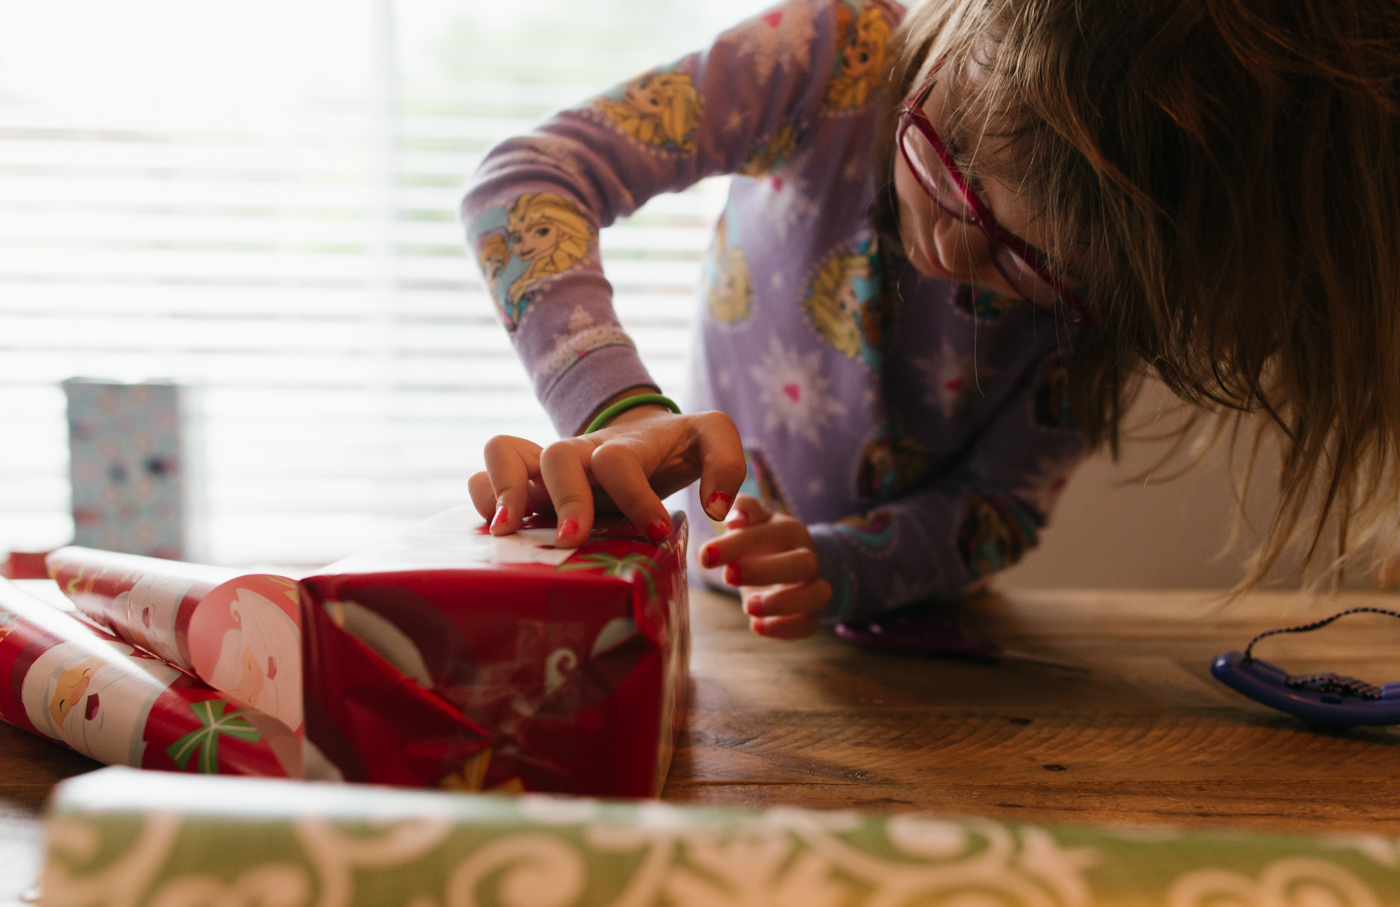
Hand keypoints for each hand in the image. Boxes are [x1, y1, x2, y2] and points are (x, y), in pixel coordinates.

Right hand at [467, 396, 744, 547]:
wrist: (644, 434)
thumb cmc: (677, 446)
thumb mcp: (712, 440)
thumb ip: (727, 462)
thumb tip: (715, 508)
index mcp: (627, 445)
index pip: (620, 461)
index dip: (636, 497)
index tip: (658, 532)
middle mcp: (581, 452)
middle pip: (559, 456)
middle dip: (566, 499)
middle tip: (576, 540)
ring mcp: (547, 467)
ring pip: (502, 452)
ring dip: (500, 491)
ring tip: (508, 534)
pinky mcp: (525, 485)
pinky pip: (481, 478)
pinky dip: (479, 501)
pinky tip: (496, 539)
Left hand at [698, 494, 830, 639]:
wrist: (774, 562)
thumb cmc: (755, 539)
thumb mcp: (746, 519)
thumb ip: (740, 509)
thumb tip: (735, 517)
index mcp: (790, 531)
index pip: (771, 533)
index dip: (738, 544)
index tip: (705, 556)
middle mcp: (807, 557)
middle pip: (803, 564)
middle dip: (764, 571)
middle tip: (728, 577)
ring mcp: (811, 587)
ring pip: (817, 595)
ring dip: (783, 603)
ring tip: (748, 606)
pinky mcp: (808, 614)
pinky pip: (810, 624)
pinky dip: (786, 628)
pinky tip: (756, 626)